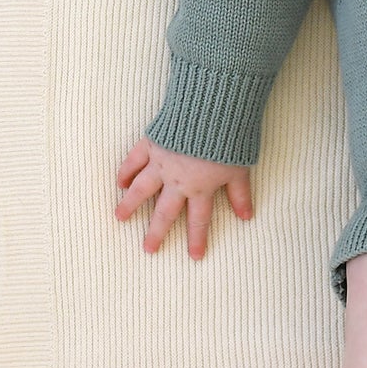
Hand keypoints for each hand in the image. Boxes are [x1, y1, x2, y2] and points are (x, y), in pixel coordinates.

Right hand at [114, 135, 252, 259]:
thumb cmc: (229, 138)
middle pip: (165, 212)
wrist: (210, 110)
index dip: (197, 238)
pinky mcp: (151, 144)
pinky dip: (125, 172)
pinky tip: (119, 182)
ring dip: (130, 204)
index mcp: (201, 188)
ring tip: (120, 217)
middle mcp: (177, 181)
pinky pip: (133, 161)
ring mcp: (161, 163)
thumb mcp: (240, 169)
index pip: (199, 219)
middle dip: (156, 232)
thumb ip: (240, 194)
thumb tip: (247, 217)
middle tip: (148, 249)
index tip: (194, 257)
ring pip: (141, 189)